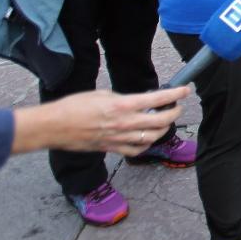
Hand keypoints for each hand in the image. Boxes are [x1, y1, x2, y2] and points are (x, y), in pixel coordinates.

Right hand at [11, 87, 189, 155]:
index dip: (176, 93)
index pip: (159, 99)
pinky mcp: (113, 149)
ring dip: (164, 129)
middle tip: (177, 106)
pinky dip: (147, 144)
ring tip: (165, 121)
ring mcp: (120, 138)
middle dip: (175, 112)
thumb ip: (123, 98)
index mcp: (123, 105)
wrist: (54, 126)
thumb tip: (137, 101)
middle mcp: (125, 123)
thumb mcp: (102, 94)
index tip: (185, 89)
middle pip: (162, 121)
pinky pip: (137, 150)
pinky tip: (148, 137)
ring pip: (153, 137)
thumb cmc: (74, 106)